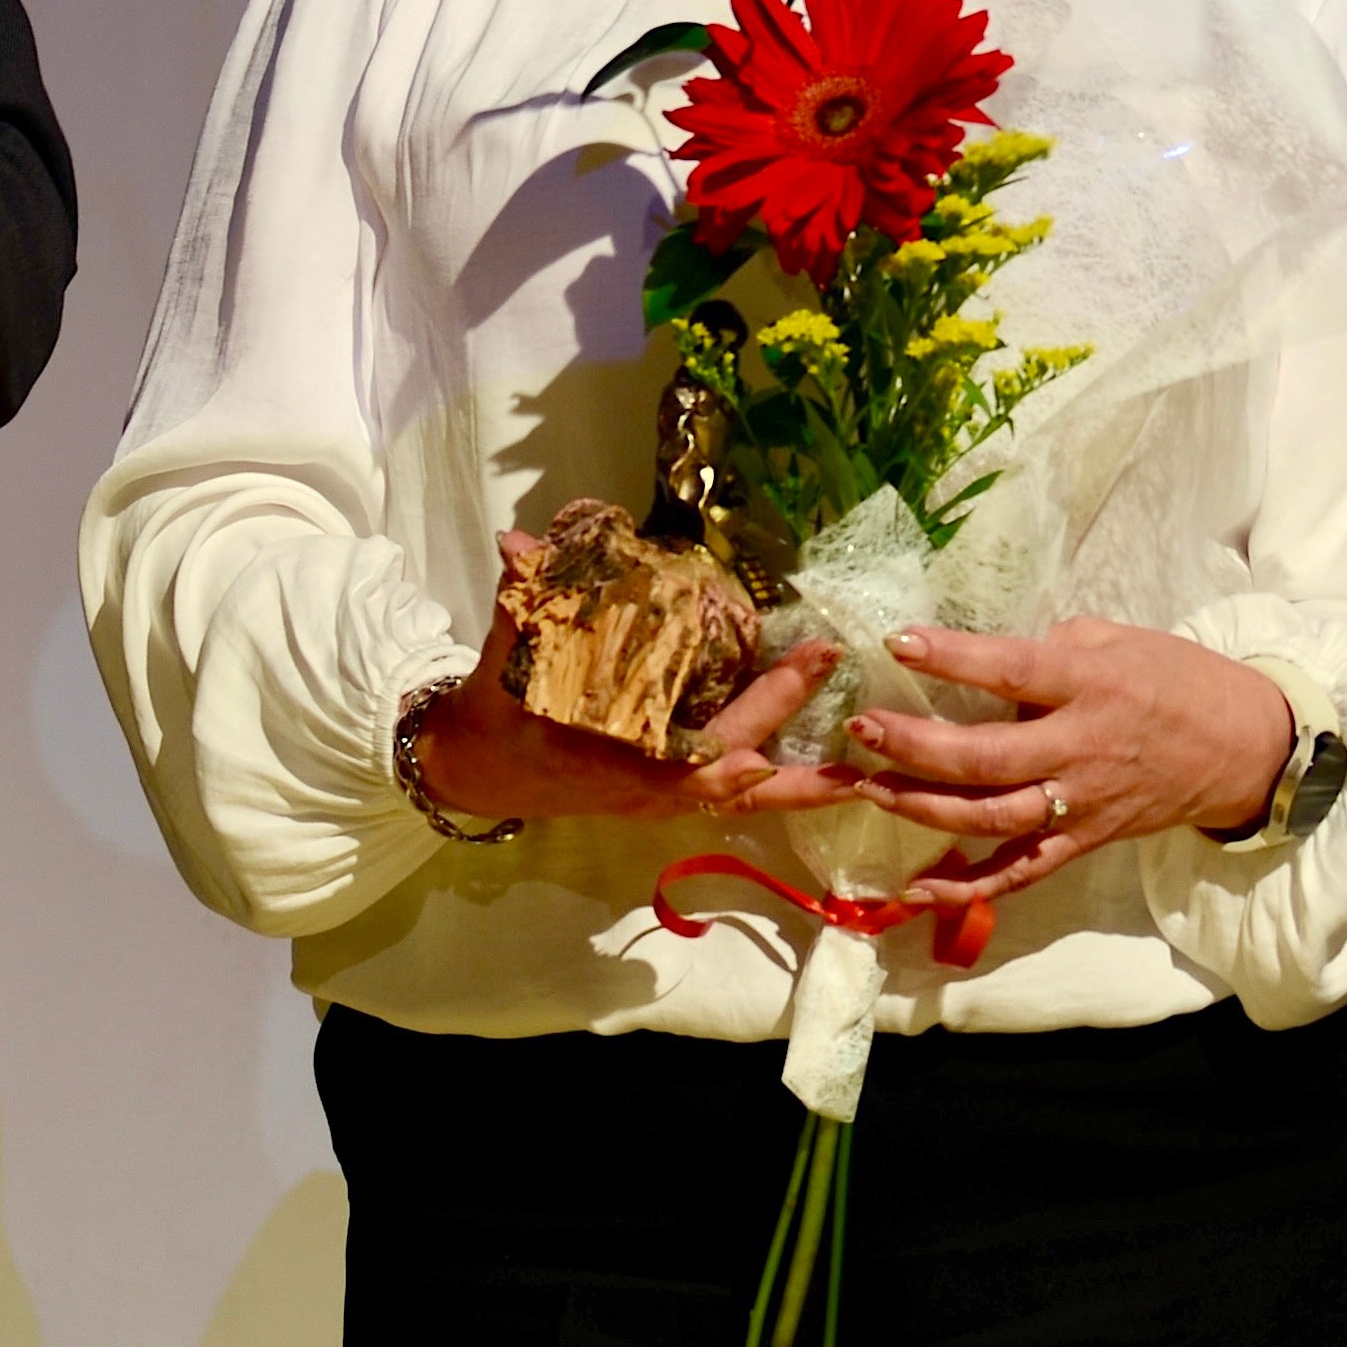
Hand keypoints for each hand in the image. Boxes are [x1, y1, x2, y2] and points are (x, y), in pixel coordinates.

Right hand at [403, 532, 858, 827]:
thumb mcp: (499, 666)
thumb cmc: (494, 719)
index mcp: (610, 763)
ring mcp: (663, 797)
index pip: (683, 757)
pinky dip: (782, 782)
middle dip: (783, 721)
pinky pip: (737, 793)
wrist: (475, 773)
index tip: (768, 722)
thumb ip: (518, 606)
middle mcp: (648, 790)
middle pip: (733, 776)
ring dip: (805, 781)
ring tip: (870, 760)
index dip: (733, 734)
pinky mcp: (671, 793)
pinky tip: (833, 765)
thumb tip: (520, 547)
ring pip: (745, 798)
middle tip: (827, 661)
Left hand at [844, 617, 1297, 911]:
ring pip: (990, 817)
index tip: (898, 644)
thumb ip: (1049, 647)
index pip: (1010, 671)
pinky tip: (915, 889)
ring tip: (868, 787)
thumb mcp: (1116, 639)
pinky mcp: (1082, 842)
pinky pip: (1018, 872)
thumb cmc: (1174, 680)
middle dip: (915, 746)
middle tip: (861, 729)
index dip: (952, 658)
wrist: (1241, 748)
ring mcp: (1079, 804)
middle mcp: (1080, 748)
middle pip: (985, 757)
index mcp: (1089, 685)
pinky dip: (966, 888)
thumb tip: (984, 658)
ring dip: (921, 808)